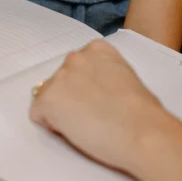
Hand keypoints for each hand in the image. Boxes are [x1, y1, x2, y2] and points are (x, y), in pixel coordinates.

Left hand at [29, 40, 175, 173]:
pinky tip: (75, 131)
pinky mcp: (47, 100)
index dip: (84, 88)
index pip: (77, 67)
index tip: (96, 99)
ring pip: (49, 97)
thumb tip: (96, 90)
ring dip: (61, 111)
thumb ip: (105, 75)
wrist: (141, 131)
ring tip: (87, 124)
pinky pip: (38, 114)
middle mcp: (75, 57)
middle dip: (71, 98)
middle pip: (61, 81)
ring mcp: (59, 77)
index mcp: (97, 49)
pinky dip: (52, 126)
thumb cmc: (142, 113)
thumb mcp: (126, 78)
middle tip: (92, 115)